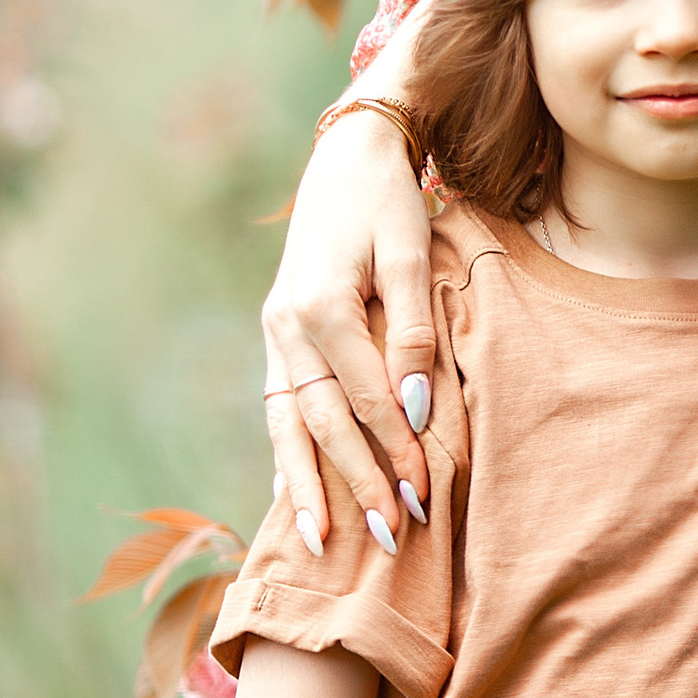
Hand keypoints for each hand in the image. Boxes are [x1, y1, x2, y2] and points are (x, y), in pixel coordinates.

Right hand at [261, 107, 436, 551]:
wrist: (348, 156)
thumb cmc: (388, 201)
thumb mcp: (411, 253)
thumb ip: (412, 331)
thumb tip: (414, 410)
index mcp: (321, 306)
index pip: (365, 398)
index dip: (394, 449)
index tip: (423, 494)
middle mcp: (287, 326)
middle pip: (323, 422)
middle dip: (356, 481)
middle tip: (386, 534)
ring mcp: (275, 332)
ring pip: (287, 423)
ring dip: (308, 483)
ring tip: (320, 541)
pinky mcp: (277, 333)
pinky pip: (279, 406)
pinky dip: (287, 451)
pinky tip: (294, 493)